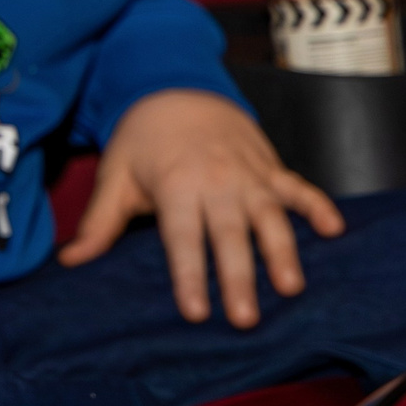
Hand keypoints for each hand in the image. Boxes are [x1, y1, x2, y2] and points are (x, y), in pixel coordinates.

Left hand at [58, 88, 344, 327]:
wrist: (177, 85)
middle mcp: (217, 181)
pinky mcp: (270, 166)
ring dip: (283, 251)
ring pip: (271, 216)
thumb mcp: (115, 175)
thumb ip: (100, 222)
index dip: (189, 275)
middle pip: (230, 235)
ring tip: (291, 288)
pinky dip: (318, 205)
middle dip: (239, 277)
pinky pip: (298, 186)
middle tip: (245, 319)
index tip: (195, 312)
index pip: (183, 239)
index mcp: (176, 186)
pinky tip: (335, 229)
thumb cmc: (143, 140)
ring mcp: (249, 173)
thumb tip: (70, 261)